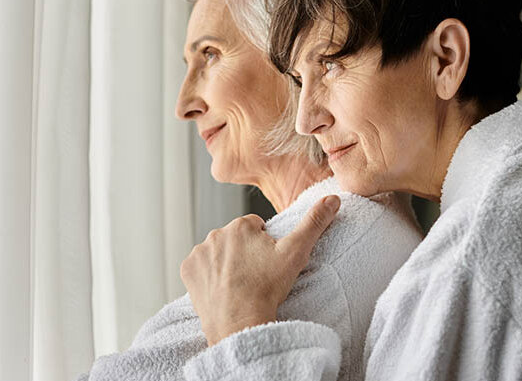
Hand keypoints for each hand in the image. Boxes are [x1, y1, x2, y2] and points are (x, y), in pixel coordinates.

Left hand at [180, 195, 340, 345]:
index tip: (268, 262)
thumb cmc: (268, 288)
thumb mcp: (296, 252)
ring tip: (240, 284)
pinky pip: (200, 267)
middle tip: (256, 275)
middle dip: (244, 251)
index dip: (265, 244)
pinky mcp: (187, 270)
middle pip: (235, 238)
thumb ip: (314, 222)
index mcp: (240, 225)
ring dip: (226, 262)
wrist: (240, 322)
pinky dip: (208, 275)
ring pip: (217, 252)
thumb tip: (333, 198)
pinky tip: (222, 288)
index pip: (255, 226)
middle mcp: (215, 233)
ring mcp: (199, 252)